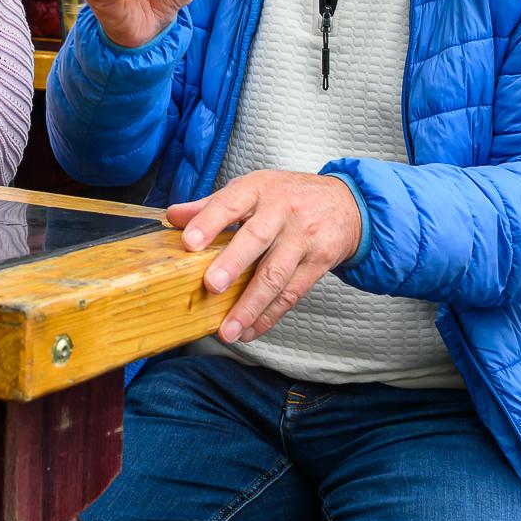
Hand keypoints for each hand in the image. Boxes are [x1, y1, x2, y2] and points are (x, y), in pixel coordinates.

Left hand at [166, 170, 362, 343]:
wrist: (347, 204)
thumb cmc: (288, 196)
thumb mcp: (252, 189)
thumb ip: (211, 205)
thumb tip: (173, 217)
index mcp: (258, 189)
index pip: (230, 203)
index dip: (208, 222)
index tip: (188, 242)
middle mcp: (283, 211)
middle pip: (256, 239)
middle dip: (233, 264)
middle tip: (211, 286)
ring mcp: (304, 238)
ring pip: (276, 274)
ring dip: (250, 305)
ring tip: (229, 330)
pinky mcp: (320, 263)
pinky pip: (292, 293)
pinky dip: (269, 316)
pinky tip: (251, 331)